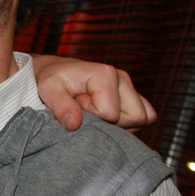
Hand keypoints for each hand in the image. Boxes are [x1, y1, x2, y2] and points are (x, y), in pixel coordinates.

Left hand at [32, 54, 156, 131]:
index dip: (92, 116)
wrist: (55, 71)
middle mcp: (123, 79)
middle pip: (136, 118)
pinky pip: (145, 118)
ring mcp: (130, 87)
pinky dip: (127, 123)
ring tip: (95, 111)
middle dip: (110, 122)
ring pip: (143, 120)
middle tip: (87, 110)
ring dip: (120, 124)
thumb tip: (75, 124)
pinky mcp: (133, 96)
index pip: (111, 114)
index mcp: (105, 74)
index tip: (77, 105)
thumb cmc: (52, 79)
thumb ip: (61, 106)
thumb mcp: (49, 89)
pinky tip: (105, 115)